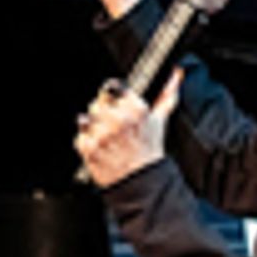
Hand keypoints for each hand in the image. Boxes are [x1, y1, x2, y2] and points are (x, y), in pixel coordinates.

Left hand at [75, 71, 181, 187]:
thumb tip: (176, 75)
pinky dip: (87, 143)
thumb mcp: (159, 119)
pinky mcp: (90, 149)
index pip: (113, 88)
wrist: (141, 181)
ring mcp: (103, 135)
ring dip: (93, 128)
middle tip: (112, 125)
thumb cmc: (149, 149)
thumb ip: (167, 94)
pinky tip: (101, 148)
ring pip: (85, 118)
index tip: (116, 104)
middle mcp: (118, 120)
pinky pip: (79, 137)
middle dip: (102, 113)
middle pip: (96, 102)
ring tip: (106, 138)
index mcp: (135, 109)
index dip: (113, 97)